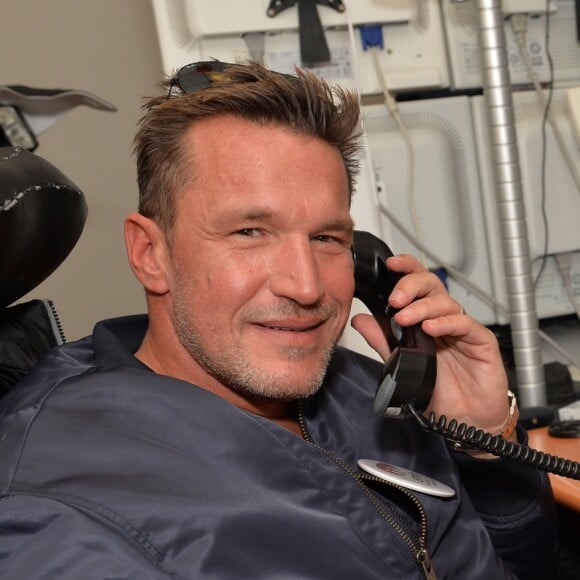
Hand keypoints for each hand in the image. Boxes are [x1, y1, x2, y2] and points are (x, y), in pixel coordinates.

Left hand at [351, 254, 510, 434]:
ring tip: (404, 318)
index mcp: (424, 319)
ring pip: (445, 302)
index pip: (416, 286)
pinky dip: (445, 323)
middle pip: (431, 285)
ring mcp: (462, 329)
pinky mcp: (481, 341)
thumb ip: (382, 340)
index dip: (405, 270)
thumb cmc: (439, 390)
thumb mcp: (402, 363)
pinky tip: (430, 328)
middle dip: (410, 285)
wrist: (465, 421)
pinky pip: (464, 324)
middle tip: (395, 299)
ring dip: (422, 307)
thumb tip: (359, 320)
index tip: (389, 265)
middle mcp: (443, 319)